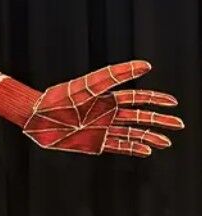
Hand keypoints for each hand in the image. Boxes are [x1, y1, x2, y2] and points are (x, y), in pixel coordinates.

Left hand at [15, 61, 183, 155]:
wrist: (36, 118)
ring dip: (149, 136)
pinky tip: (147, 151)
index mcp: (104, 97)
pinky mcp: (94, 142)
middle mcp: (105, 113)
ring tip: (166, 141)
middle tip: (179, 123)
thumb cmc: (59, 98)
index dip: (154, 98)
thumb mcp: (88, 85)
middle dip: (158, 119)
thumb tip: (145, 65)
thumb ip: (114, 76)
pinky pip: (118, 146)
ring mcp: (101, 128)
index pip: (134, 97)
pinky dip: (133, 148)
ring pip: (131, 133)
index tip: (172, 101)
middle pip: (138, 116)